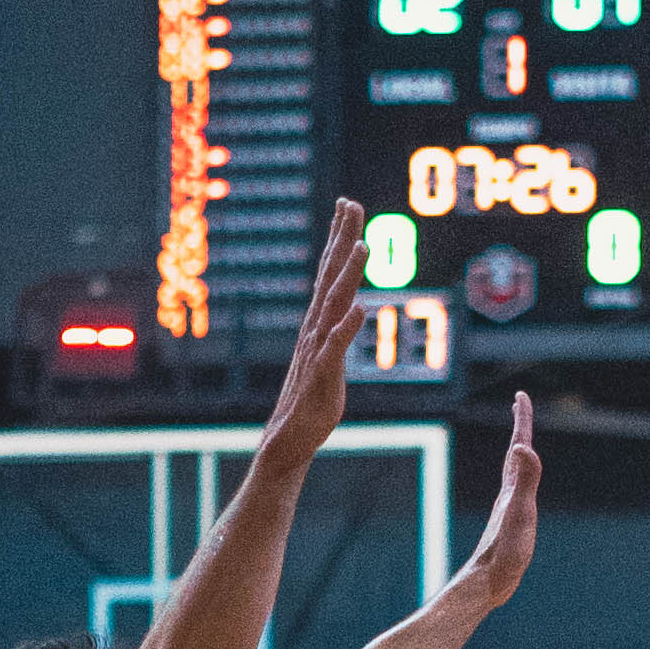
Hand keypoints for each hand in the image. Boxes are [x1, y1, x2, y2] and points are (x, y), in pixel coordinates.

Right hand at [261, 197, 365, 467]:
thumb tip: (349, 308)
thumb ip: (337, 335)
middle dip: (342, 239)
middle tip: (351, 202)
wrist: (286, 446)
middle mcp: (315, 332)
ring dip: (347, 276)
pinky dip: (344, 329)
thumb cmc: (309, 405)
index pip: (330, 274)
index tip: (347, 204)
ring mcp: (316, 354)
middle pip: (330, 278)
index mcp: (319, 326)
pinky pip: (333, 351)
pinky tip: (357, 309)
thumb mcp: (329, 363)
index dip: (339, 239)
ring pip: (333, 307)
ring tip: (363, 246)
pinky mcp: (320, 380)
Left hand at [463, 391, 540, 606]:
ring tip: (521, 442)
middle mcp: (508, 493)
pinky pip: (516, 491)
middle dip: (519, 427)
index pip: (518, 445)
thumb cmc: (506, 551)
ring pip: (513, 471)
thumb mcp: (521, 512)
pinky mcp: (509, 524)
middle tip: (520, 405)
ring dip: (518, 452)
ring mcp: (507, 508)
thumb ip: (525, 480)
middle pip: (514, 453)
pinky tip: (518, 487)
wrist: (487, 583)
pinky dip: (520, 479)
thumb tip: (520, 447)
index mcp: (512, 487)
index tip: (521, 394)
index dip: (522, 419)